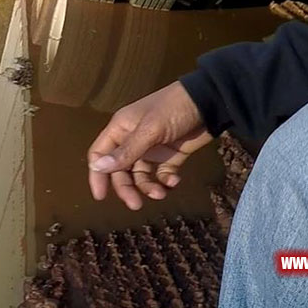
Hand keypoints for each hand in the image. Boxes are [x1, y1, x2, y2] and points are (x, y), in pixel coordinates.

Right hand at [87, 81, 210, 209]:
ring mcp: (152, 150)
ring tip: (161, 194)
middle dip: (127, 188)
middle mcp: (132, 140)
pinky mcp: (170, 157)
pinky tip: (174, 181)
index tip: (101, 196)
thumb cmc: (173, 109)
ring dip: (148, 187)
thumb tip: (97, 167)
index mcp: (121, 129)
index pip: (99, 153)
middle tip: (136, 205)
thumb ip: (126, 151)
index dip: (98, 174)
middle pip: (120, 170)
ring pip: (141, 176)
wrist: (210, 102)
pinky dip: (166, 181)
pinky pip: (161, 175)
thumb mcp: (149, 130)